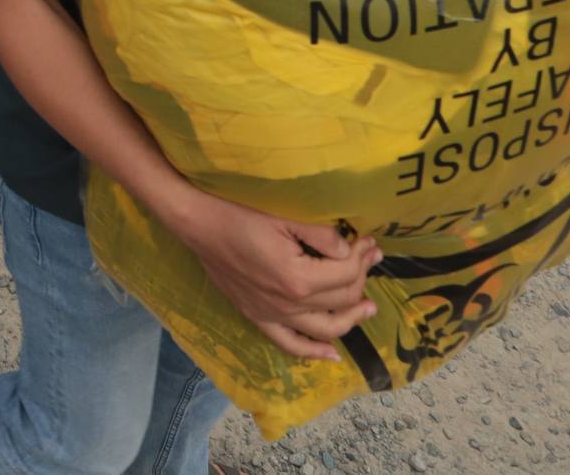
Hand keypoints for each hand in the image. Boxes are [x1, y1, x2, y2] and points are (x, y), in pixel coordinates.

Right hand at [166, 187, 380, 361]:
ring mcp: (272, 315)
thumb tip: (348, 248)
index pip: (346, 274)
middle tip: (369, 257)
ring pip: (325, 329)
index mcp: (298, 278)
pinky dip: (313, 352)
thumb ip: (322, 235)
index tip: (368, 241)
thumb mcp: (286, 216)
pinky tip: (331, 354)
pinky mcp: (258, 317)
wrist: (200, 224)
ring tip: (368, 307)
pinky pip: (290, 344)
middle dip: (361, 277)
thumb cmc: (240, 213)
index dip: (362, 256)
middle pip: (341, 299)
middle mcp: (288, 304)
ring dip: (351, 318)